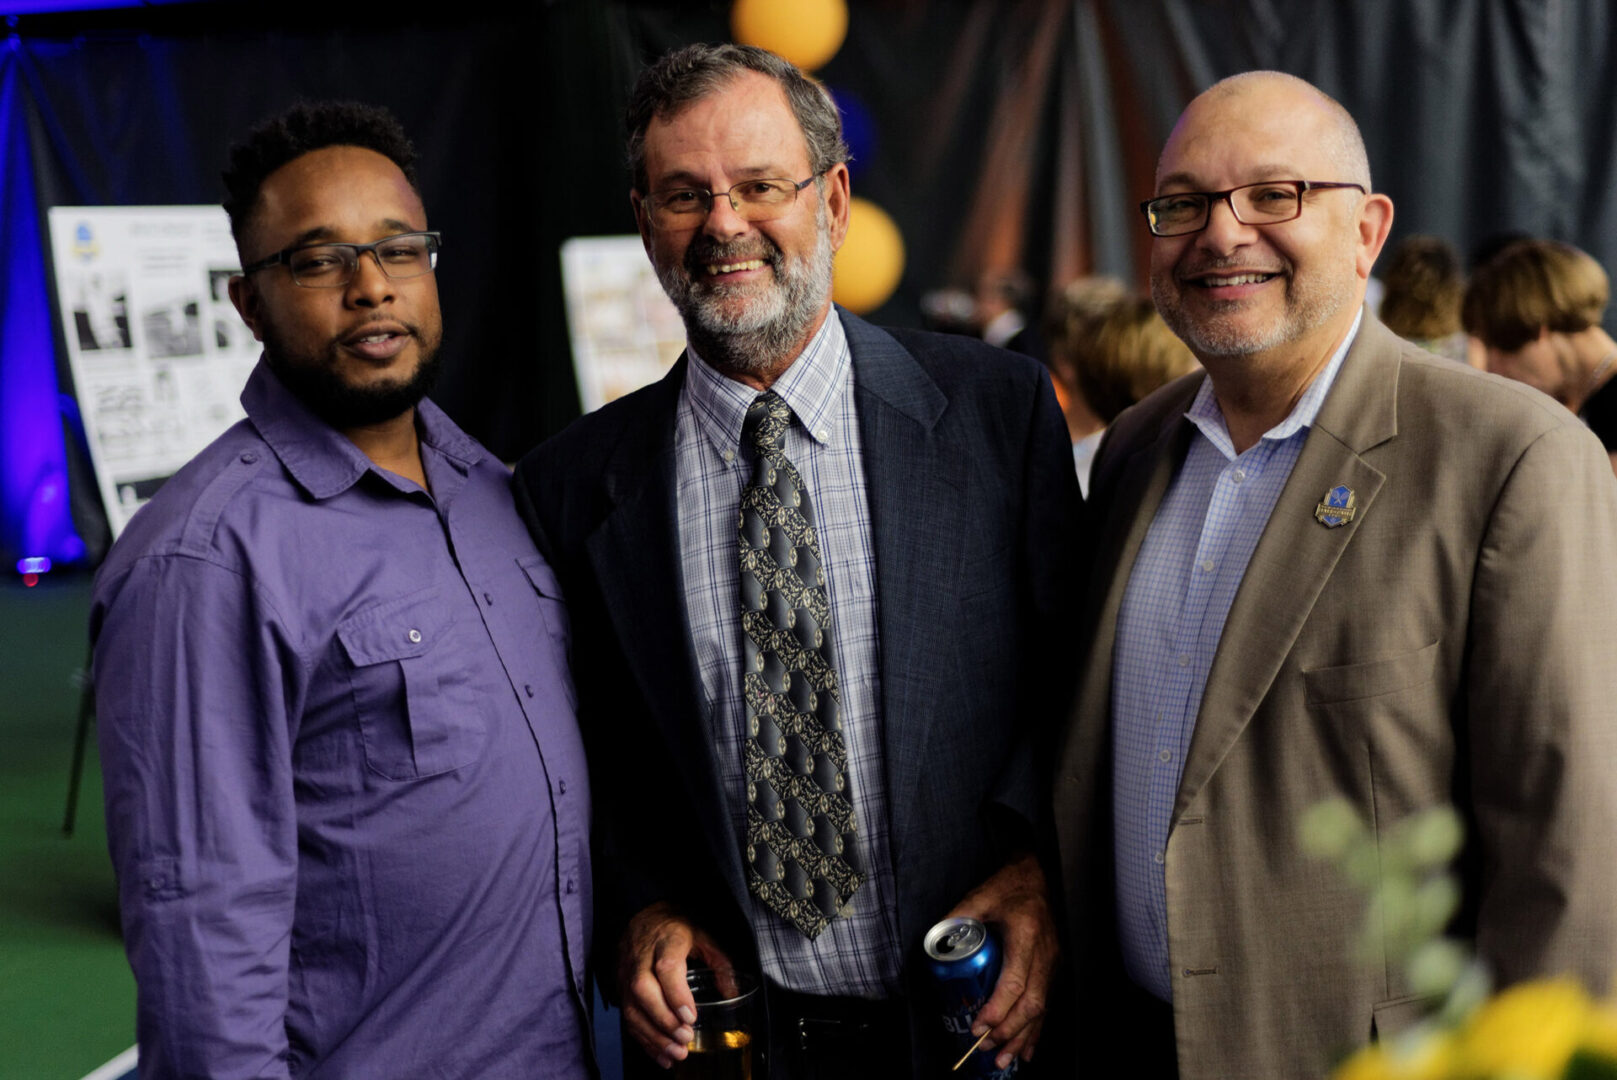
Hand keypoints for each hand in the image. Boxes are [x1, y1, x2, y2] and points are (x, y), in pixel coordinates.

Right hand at [618, 902, 737, 1068]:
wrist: (643, 915)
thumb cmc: (676, 927)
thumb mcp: (703, 936)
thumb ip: (720, 963)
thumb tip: (732, 992)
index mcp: (667, 939)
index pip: (666, 967)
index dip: (676, 994)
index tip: (691, 1016)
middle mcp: (641, 956)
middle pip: (643, 989)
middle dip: (663, 1019)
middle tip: (685, 1037)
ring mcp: (627, 972)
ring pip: (632, 1007)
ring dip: (653, 1035)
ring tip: (676, 1053)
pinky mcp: (620, 986)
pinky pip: (627, 1016)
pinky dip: (643, 1039)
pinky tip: (661, 1053)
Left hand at [943, 852, 1058, 1069]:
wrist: (1037, 876)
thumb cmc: (1008, 886)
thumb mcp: (979, 896)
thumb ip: (957, 917)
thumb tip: (934, 941)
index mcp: (1025, 935)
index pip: (1014, 981)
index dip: (997, 1008)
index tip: (979, 1025)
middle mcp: (1044, 953)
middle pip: (1031, 1003)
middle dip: (1009, 1031)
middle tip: (986, 1048)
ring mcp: (1052, 963)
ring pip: (1041, 1009)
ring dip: (1023, 1038)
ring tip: (1005, 1060)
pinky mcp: (1053, 969)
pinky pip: (1047, 1004)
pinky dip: (1037, 1030)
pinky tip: (1027, 1050)